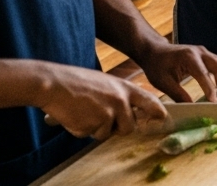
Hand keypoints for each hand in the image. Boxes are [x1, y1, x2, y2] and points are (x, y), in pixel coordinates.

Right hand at [40, 63, 166, 140]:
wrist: (54, 84)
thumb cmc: (76, 82)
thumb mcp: (105, 83)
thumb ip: (118, 96)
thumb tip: (128, 112)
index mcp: (124, 88)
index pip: (149, 101)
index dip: (157, 112)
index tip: (162, 118)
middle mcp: (121, 100)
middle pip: (129, 127)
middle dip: (117, 129)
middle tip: (101, 119)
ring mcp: (109, 112)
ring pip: (108, 134)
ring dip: (97, 129)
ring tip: (84, 113)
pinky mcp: (95, 123)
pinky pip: (91, 135)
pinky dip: (82, 130)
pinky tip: (75, 115)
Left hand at [135, 41, 216, 102]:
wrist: (154, 51)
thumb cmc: (157, 67)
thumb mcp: (164, 83)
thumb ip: (179, 95)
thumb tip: (193, 109)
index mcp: (188, 58)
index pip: (203, 74)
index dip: (210, 89)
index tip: (214, 104)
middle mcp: (200, 52)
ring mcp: (205, 52)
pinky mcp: (207, 55)